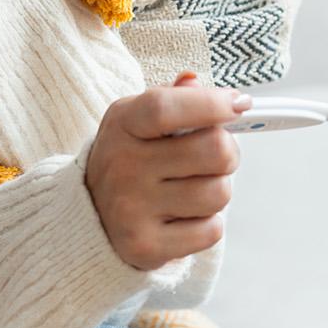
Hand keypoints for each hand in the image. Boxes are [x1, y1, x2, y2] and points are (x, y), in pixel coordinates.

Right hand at [84, 72, 251, 270]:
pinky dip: (207, 224)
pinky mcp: (145, 246)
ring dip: (217, 190)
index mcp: (122, 124)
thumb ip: (171, 98)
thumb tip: (195, 81)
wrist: (89, 217)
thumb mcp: (137, 119)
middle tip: (215, 156)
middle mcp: (122, 165)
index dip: (210, 103)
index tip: (238, 104)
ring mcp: (131, 208)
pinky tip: (184, 217)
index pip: (166, 107)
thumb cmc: (128, 160)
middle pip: (214, 150)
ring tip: (193, 188)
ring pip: (219, 193)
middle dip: (228, 151)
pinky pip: (211, 231)